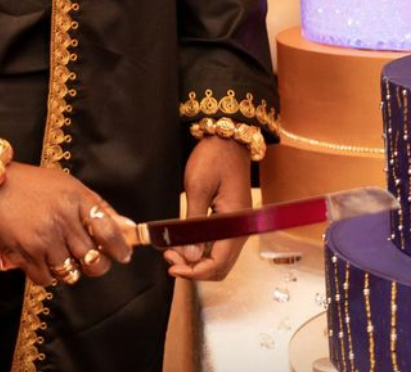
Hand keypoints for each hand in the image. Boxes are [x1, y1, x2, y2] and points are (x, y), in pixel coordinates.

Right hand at [0, 165, 130, 288]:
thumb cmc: (31, 185)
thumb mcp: (67, 185)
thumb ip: (98, 207)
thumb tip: (128, 228)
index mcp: (76, 199)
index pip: (110, 232)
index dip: (120, 248)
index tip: (123, 254)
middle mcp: (62, 220)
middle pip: (94, 260)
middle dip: (96, 264)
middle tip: (88, 257)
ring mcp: (43, 239)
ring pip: (71, 274)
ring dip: (69, 269)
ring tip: (59, 253)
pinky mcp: (25, 254)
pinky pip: (47, 279)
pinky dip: (47, 274)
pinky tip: (41, 257)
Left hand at [165, 136, 251, 281]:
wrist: (227, 139)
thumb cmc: (213, 157)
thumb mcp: (198, 188)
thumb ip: (193, 225)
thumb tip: (190, 256)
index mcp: (236, 223)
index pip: (219, 263)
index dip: (195, 271)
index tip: (172, 268)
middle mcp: (241, 229)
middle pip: (221, 266)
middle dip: (194, 268)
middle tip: (169, 259)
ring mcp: (237, 226)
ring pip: (220, 258)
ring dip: (197, 261)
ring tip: (173, 251)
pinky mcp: (231, 221)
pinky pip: (219, 245)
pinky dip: (202, 250)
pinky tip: (184, 243)